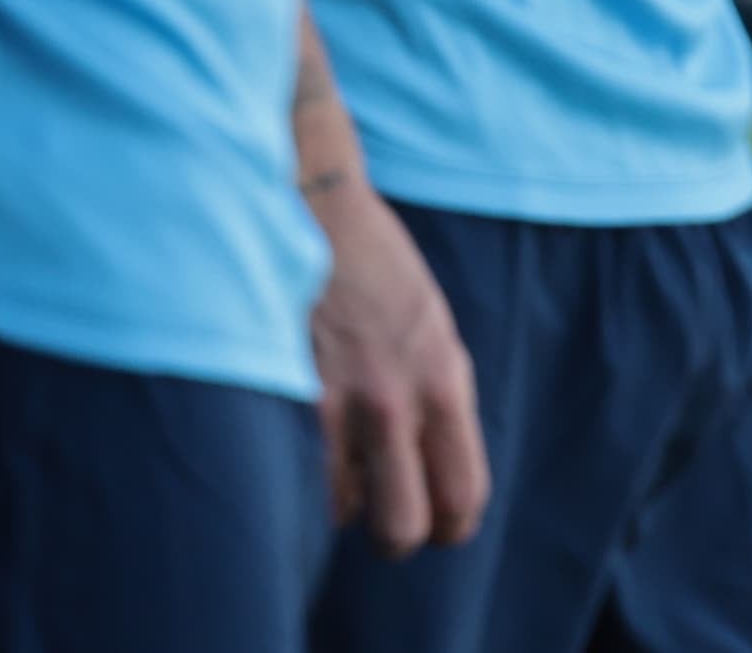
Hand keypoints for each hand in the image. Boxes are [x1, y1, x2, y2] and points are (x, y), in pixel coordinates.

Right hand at [310, 173, 488, 557]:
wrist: (317, 215)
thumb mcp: (432, 332)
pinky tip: (303, 452)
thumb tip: (430, 474)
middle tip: (383, 518)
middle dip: (396, 536)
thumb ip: (435, 400)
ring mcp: (339, 402)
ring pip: (344, 513)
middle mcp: (398, 399)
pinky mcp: (287, 395)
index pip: (463, 495)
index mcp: (446, 380)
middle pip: (404, 527)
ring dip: (342, 503)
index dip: (450, 526)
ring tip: (338, 467)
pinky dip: (300, 481)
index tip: (437, 526)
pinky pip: (297, 479)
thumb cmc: (378, 274)